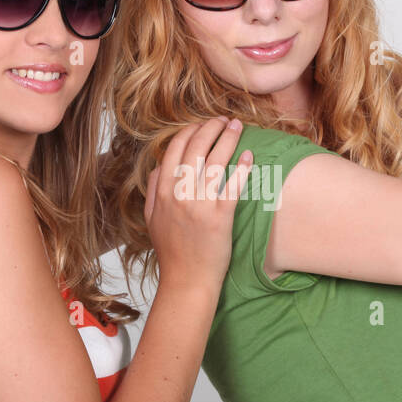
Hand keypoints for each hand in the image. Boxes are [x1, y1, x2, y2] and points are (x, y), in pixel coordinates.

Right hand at [143, 117, 252, 287]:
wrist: (186, 281)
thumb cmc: (172, 252)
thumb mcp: (153, 219)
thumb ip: (154, 190)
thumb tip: (159, 167)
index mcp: (163, 192)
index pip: (175, 149)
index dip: (190, 131)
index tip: (203, 125)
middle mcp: (179, 194)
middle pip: (196, 148)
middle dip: (211, 128)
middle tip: (225, 120)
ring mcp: (200, 205)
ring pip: (215, 161)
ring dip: (228, 138)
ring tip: (238, 127)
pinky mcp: (220, 217)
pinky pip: (233, 185)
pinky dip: (241, 168)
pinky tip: (249, 156)